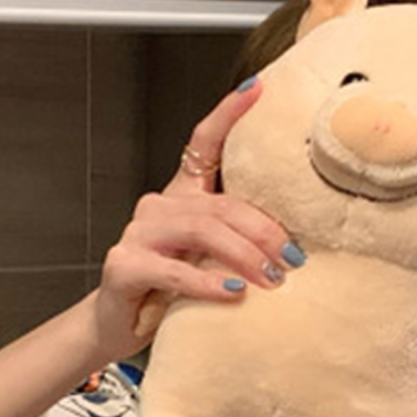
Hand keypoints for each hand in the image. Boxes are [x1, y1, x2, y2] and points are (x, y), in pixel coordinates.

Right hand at [88, 79, 297, 363]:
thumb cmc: (169, 293)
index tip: (257, 89)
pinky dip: (207, 282)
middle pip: (220, 204)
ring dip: (243, 255)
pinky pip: (174, 270)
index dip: (228, 114)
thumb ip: (236, 245)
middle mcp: (159, 207)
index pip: (205, 143)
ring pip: (201, 230)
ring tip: (273, 278)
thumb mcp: (209, 263)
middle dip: (263, 230)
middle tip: (294, 257)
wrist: (119, 326)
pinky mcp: (125, 265)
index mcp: (182, 197)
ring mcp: (139, 233)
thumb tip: (297, 250)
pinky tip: (233, 291)